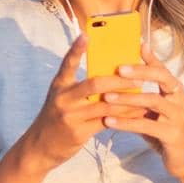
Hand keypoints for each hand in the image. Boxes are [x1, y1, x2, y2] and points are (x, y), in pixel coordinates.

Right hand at [16, 33, 155, 172]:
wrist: (40, 147)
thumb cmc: (57, 118)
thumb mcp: (62, 98)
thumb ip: (79, 87)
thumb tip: (109, 73)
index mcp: (59, 86)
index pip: (68, 64)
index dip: (76, 49)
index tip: (86, 35)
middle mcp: (63, 98)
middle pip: (95, 84)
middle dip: (120, 80)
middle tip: (139, 76)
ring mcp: (70, 116)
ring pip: (105, 104)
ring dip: (127, 99)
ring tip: (143, 93)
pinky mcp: (78, 132)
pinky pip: (107, 121)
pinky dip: (124, 116)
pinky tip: (137, 113)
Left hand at [99, 42, 183, 182]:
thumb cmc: (165, 130)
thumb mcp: (156, 111)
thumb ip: (143, 94)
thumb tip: (119, 79)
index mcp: (175, 91)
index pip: (162, 69)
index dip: (150, 57)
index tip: (135, 44)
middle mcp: (179, 100)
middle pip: (162, 78)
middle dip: (140, 72)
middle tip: (118, 69)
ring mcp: (177, 117)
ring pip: (153, 101)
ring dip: (128, 98)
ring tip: (106, 96)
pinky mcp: (171, 134)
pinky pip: (146, 125)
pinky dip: (126, 122)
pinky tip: (109, 121)